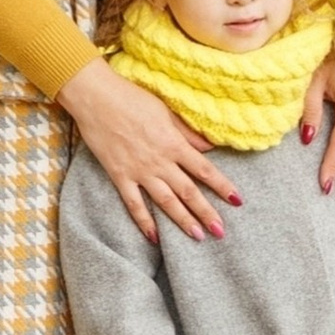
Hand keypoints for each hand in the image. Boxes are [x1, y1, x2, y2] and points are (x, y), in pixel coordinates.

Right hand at [58, 58, 242, 241]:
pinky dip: (144, 221)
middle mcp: (159, 161)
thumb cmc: (132, 98)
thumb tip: (210, 145)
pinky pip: (134, 204)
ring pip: (166, 201)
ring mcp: (139, 171)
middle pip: (188, 191)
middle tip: (220, 231)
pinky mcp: (120, 176)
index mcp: (173, 143)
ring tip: (198, 236)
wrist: (96, 98)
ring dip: (182, 220)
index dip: (222, 186)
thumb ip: (187, 132)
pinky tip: (154, 237)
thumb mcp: (165, 111)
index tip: (237, 200)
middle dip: (206, 212)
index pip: (204, 169)